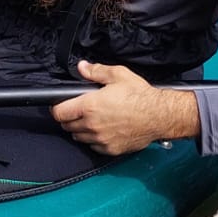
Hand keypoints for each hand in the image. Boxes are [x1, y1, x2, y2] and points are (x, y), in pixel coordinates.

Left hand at [51, 61, 199, 156]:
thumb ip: (96, 71)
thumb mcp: (118, 75)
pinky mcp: (110, 149)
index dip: (57, 108)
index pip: (59, 113)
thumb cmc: (140, 95)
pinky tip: (102, 130)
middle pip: (67, 126)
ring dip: (80, 129)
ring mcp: (100, 139)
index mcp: (89, 106)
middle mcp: (92, 125)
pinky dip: (93, 140)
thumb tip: (82, 67)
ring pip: (78, 137)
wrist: (159, 115)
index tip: (61, 105)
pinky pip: (93, 146)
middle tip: (79, 110)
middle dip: (69, 118)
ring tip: (91, 120)